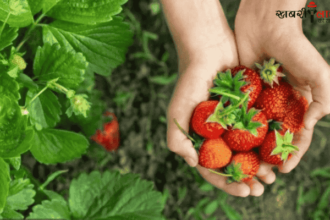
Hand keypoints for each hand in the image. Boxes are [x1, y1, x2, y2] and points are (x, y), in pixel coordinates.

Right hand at [166, 28, 273, 197]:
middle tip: (262, 188)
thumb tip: (193, 164)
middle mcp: (216, 135)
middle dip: (246, 180)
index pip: (211, 169)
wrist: (210, 49)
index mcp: (199, 139)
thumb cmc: (190, 80)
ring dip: (260, 166)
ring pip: (248, 151)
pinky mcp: (246, 112)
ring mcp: (232, 124)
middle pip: (232, 164)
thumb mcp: (177, 110)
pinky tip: (278, 152)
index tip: (244, 191)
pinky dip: (268, 144)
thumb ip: (177, 138)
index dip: (226, 184)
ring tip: (272, 175)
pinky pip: (259, 131)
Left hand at [235, 0, 329, 172]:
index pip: (296, 135)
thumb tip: (311, 125)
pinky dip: (235, 130)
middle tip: (260, 175)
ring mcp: (259, 100)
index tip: (282, 170)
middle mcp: (279, 105)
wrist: (265, 22)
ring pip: (254, 131)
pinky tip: (229, 144)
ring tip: (245, 166)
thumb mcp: (319, 73)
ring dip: (251, 150)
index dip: (292, 154)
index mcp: (298, 103)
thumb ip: (323, 98)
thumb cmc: (295, 46)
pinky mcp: (242, 93)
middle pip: (273, 138)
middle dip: (269, 157)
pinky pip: (238, 115)